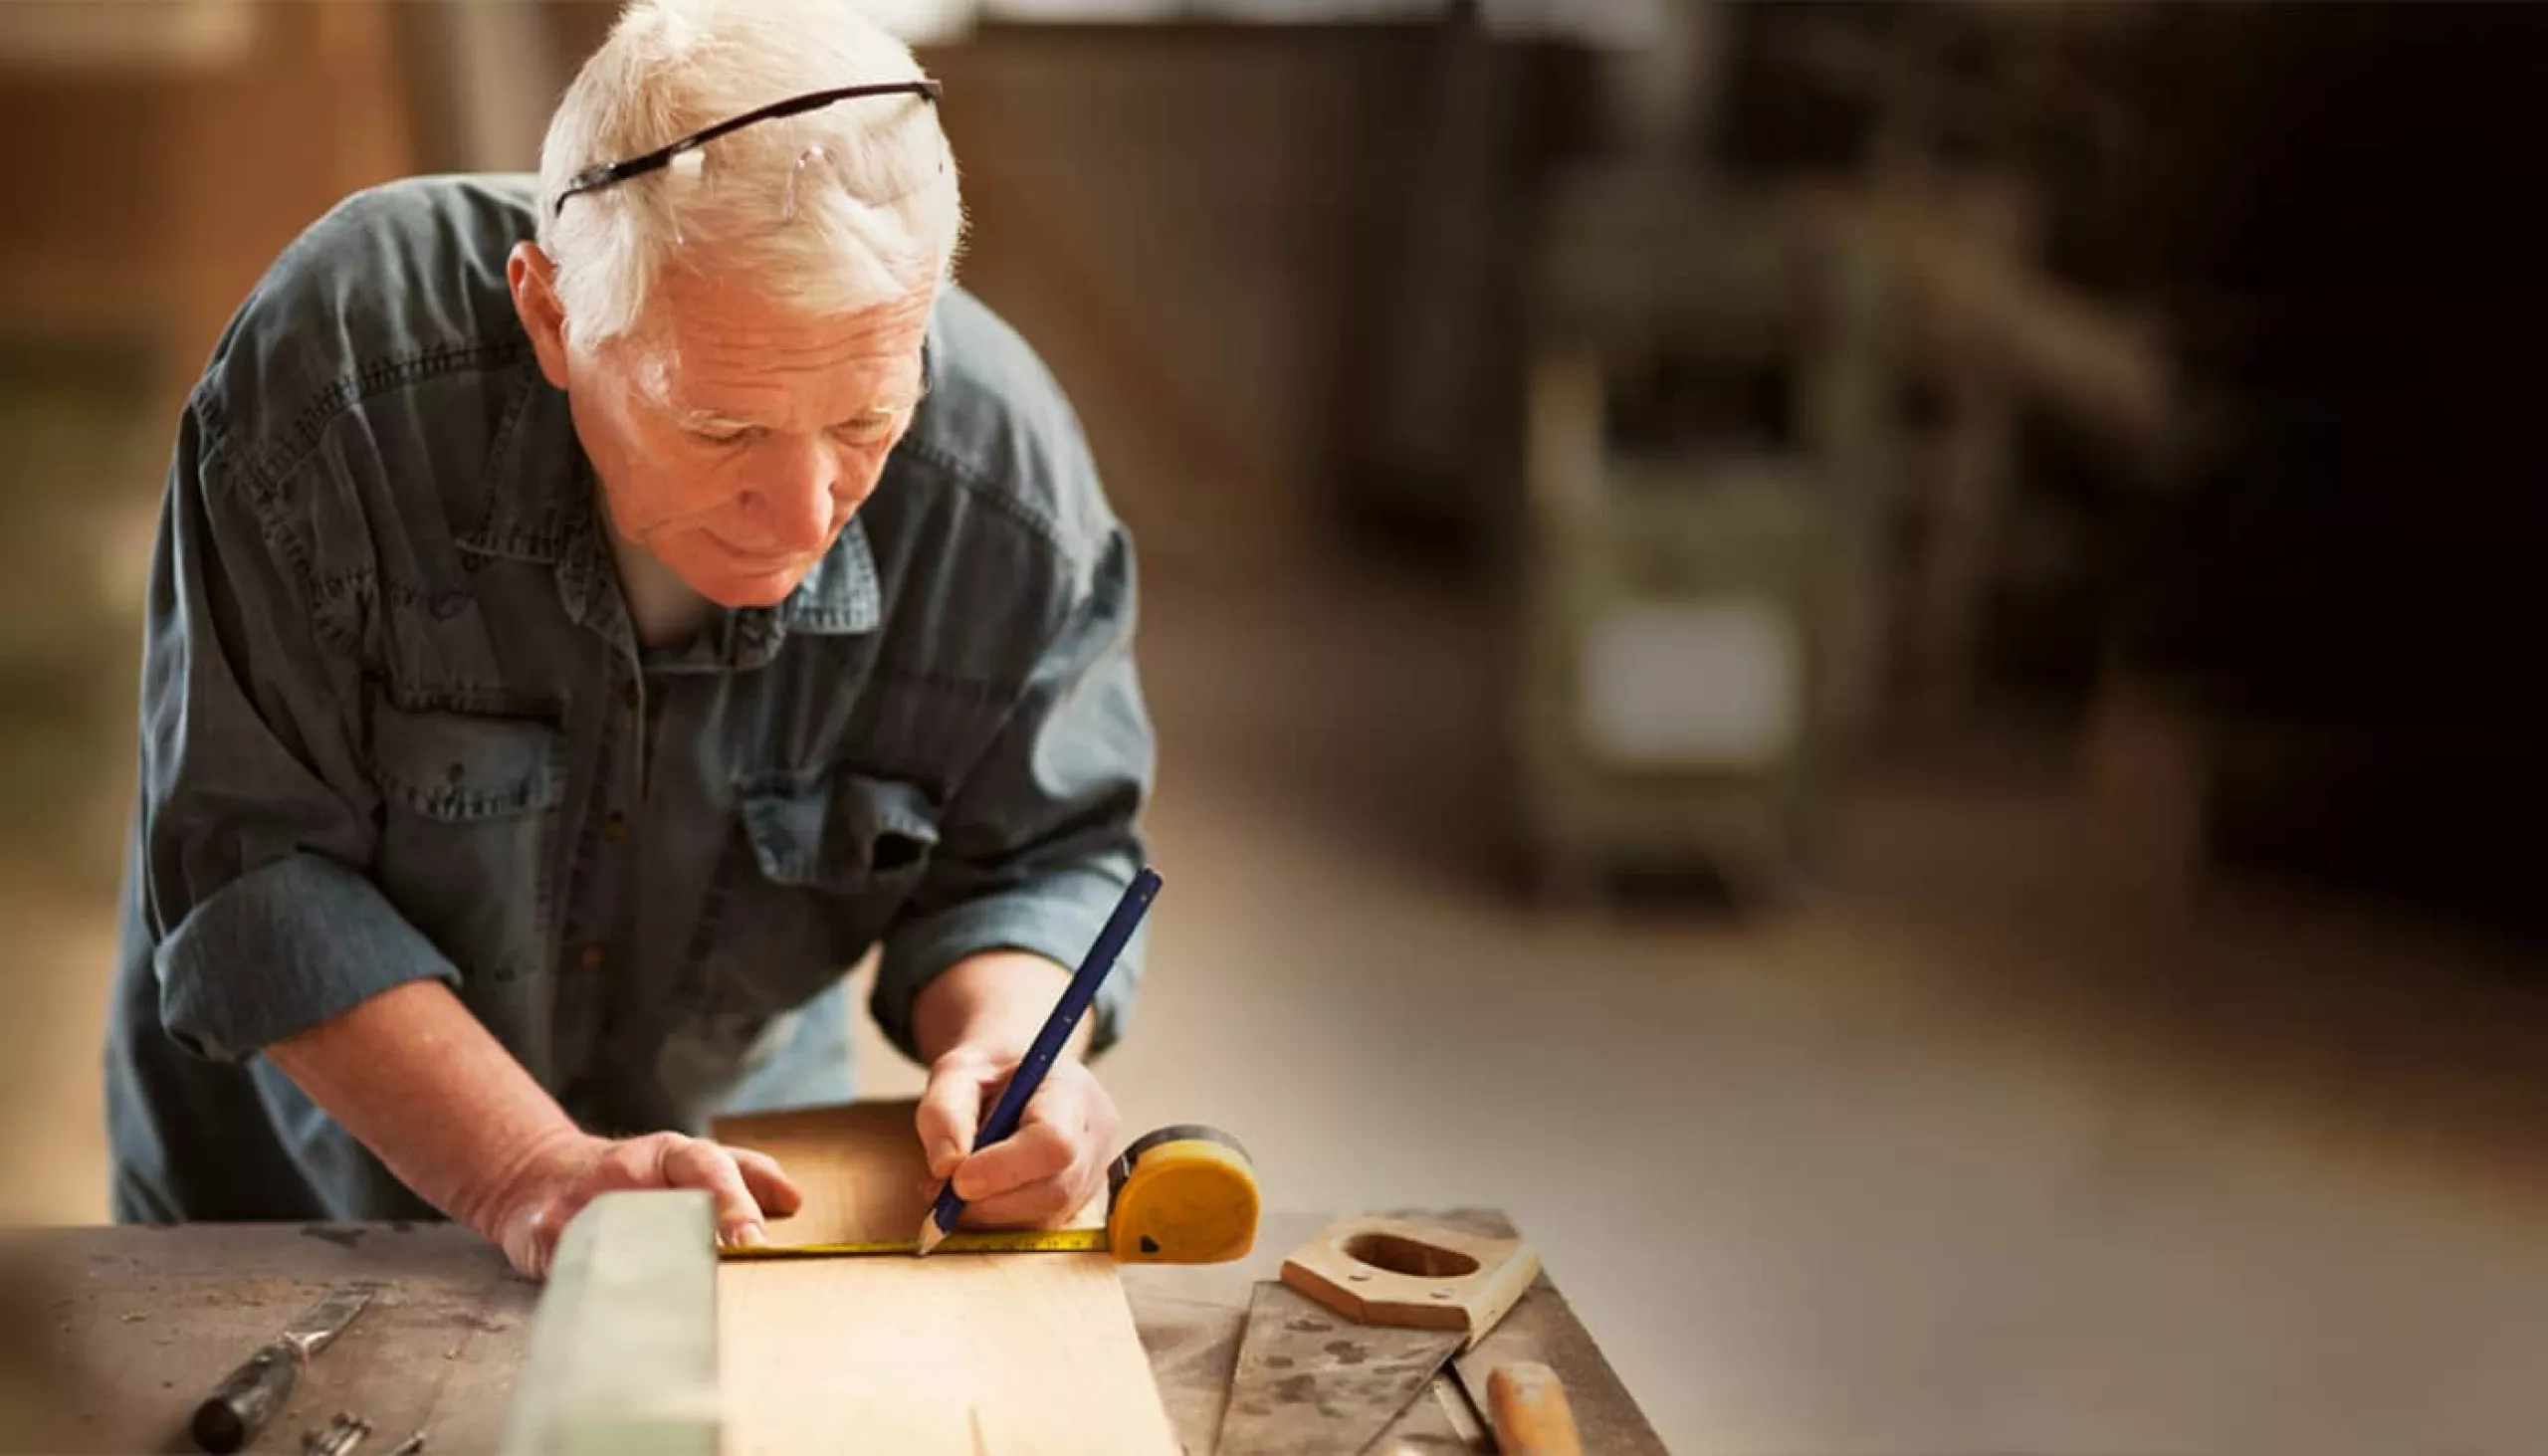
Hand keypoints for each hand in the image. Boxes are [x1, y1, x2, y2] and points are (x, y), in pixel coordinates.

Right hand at [472, 1129, 803, 1278]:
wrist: (540, 1178)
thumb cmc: (631, 1177)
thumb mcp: (687, 1164)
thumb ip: (742, 1175)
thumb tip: (793, 1200)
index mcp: (669, 1153)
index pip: (709, 1165)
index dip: (734, 1201)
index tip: (754, 1240)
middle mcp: (627, 1168)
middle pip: (665, 1204)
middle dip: (705, 1229)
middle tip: (737, 1260)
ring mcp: (583, 1198)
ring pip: (621, 1233)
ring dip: (653, 1264)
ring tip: (684, 1295)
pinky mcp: (546, 1231)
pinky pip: (575, 1262)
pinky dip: (596, 1283)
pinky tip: (615, 1307)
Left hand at [914, 1047, 1120, 1228]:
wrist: (1021, 1076)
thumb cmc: (992, 1073)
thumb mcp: (957, 1073)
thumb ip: (944, 1112)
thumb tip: (946, 1167)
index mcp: (1072, 1091)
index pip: (1053, 1142)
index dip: (1004, 1169)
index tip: (957, 1180)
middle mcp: (1094, 1136)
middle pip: (1054, 1190)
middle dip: (991, 1202)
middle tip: (943, 1194)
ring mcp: (1091, 1173)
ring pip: (1045, 1217)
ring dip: (990, 1214)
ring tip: (953, 1190)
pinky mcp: (1078, 1200)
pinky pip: (1039, 1226)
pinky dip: (999, 1220)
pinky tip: (977, 1196)